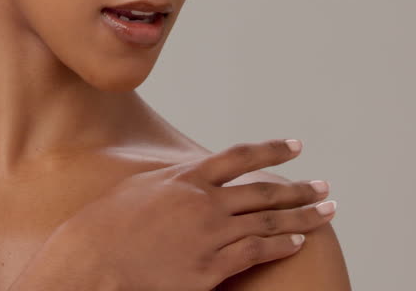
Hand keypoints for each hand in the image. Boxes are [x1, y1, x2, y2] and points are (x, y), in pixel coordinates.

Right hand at [54, 138, 336, 290]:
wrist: (88, 262)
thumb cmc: (101, 228)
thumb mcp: (135, 189)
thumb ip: (168, 181)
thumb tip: (184, 175)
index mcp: (185, 177)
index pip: (239, 157)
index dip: (271, 150)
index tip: (296, 147)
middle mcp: (202, 201)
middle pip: (263, 191)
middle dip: (299, 189)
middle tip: (324, 186)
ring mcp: (208, 234)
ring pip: (267, 221)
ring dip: (302, 216)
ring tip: (327, 213)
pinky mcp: (208, 268)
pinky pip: (254, 252)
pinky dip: (280, 245)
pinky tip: (298, 243)